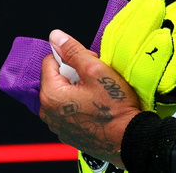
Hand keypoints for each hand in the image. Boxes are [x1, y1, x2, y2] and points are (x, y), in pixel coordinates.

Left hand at [39, 29, 141, 168]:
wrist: (127, 138)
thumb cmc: (114, 108)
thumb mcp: (95, 70)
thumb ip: (73, 51)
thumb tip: (56, 37)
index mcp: (51, 95)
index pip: (50, 60)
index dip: (71, 57)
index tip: (88, 64)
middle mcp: (48, 111)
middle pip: (56, 78)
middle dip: (74, 74)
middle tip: (95, 79)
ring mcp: (56, 124)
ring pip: (62, 93)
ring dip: (77, 89)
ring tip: (97, 94)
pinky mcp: (66, 132)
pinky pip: (67, 109)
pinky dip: (79, 104)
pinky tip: (95, 106)